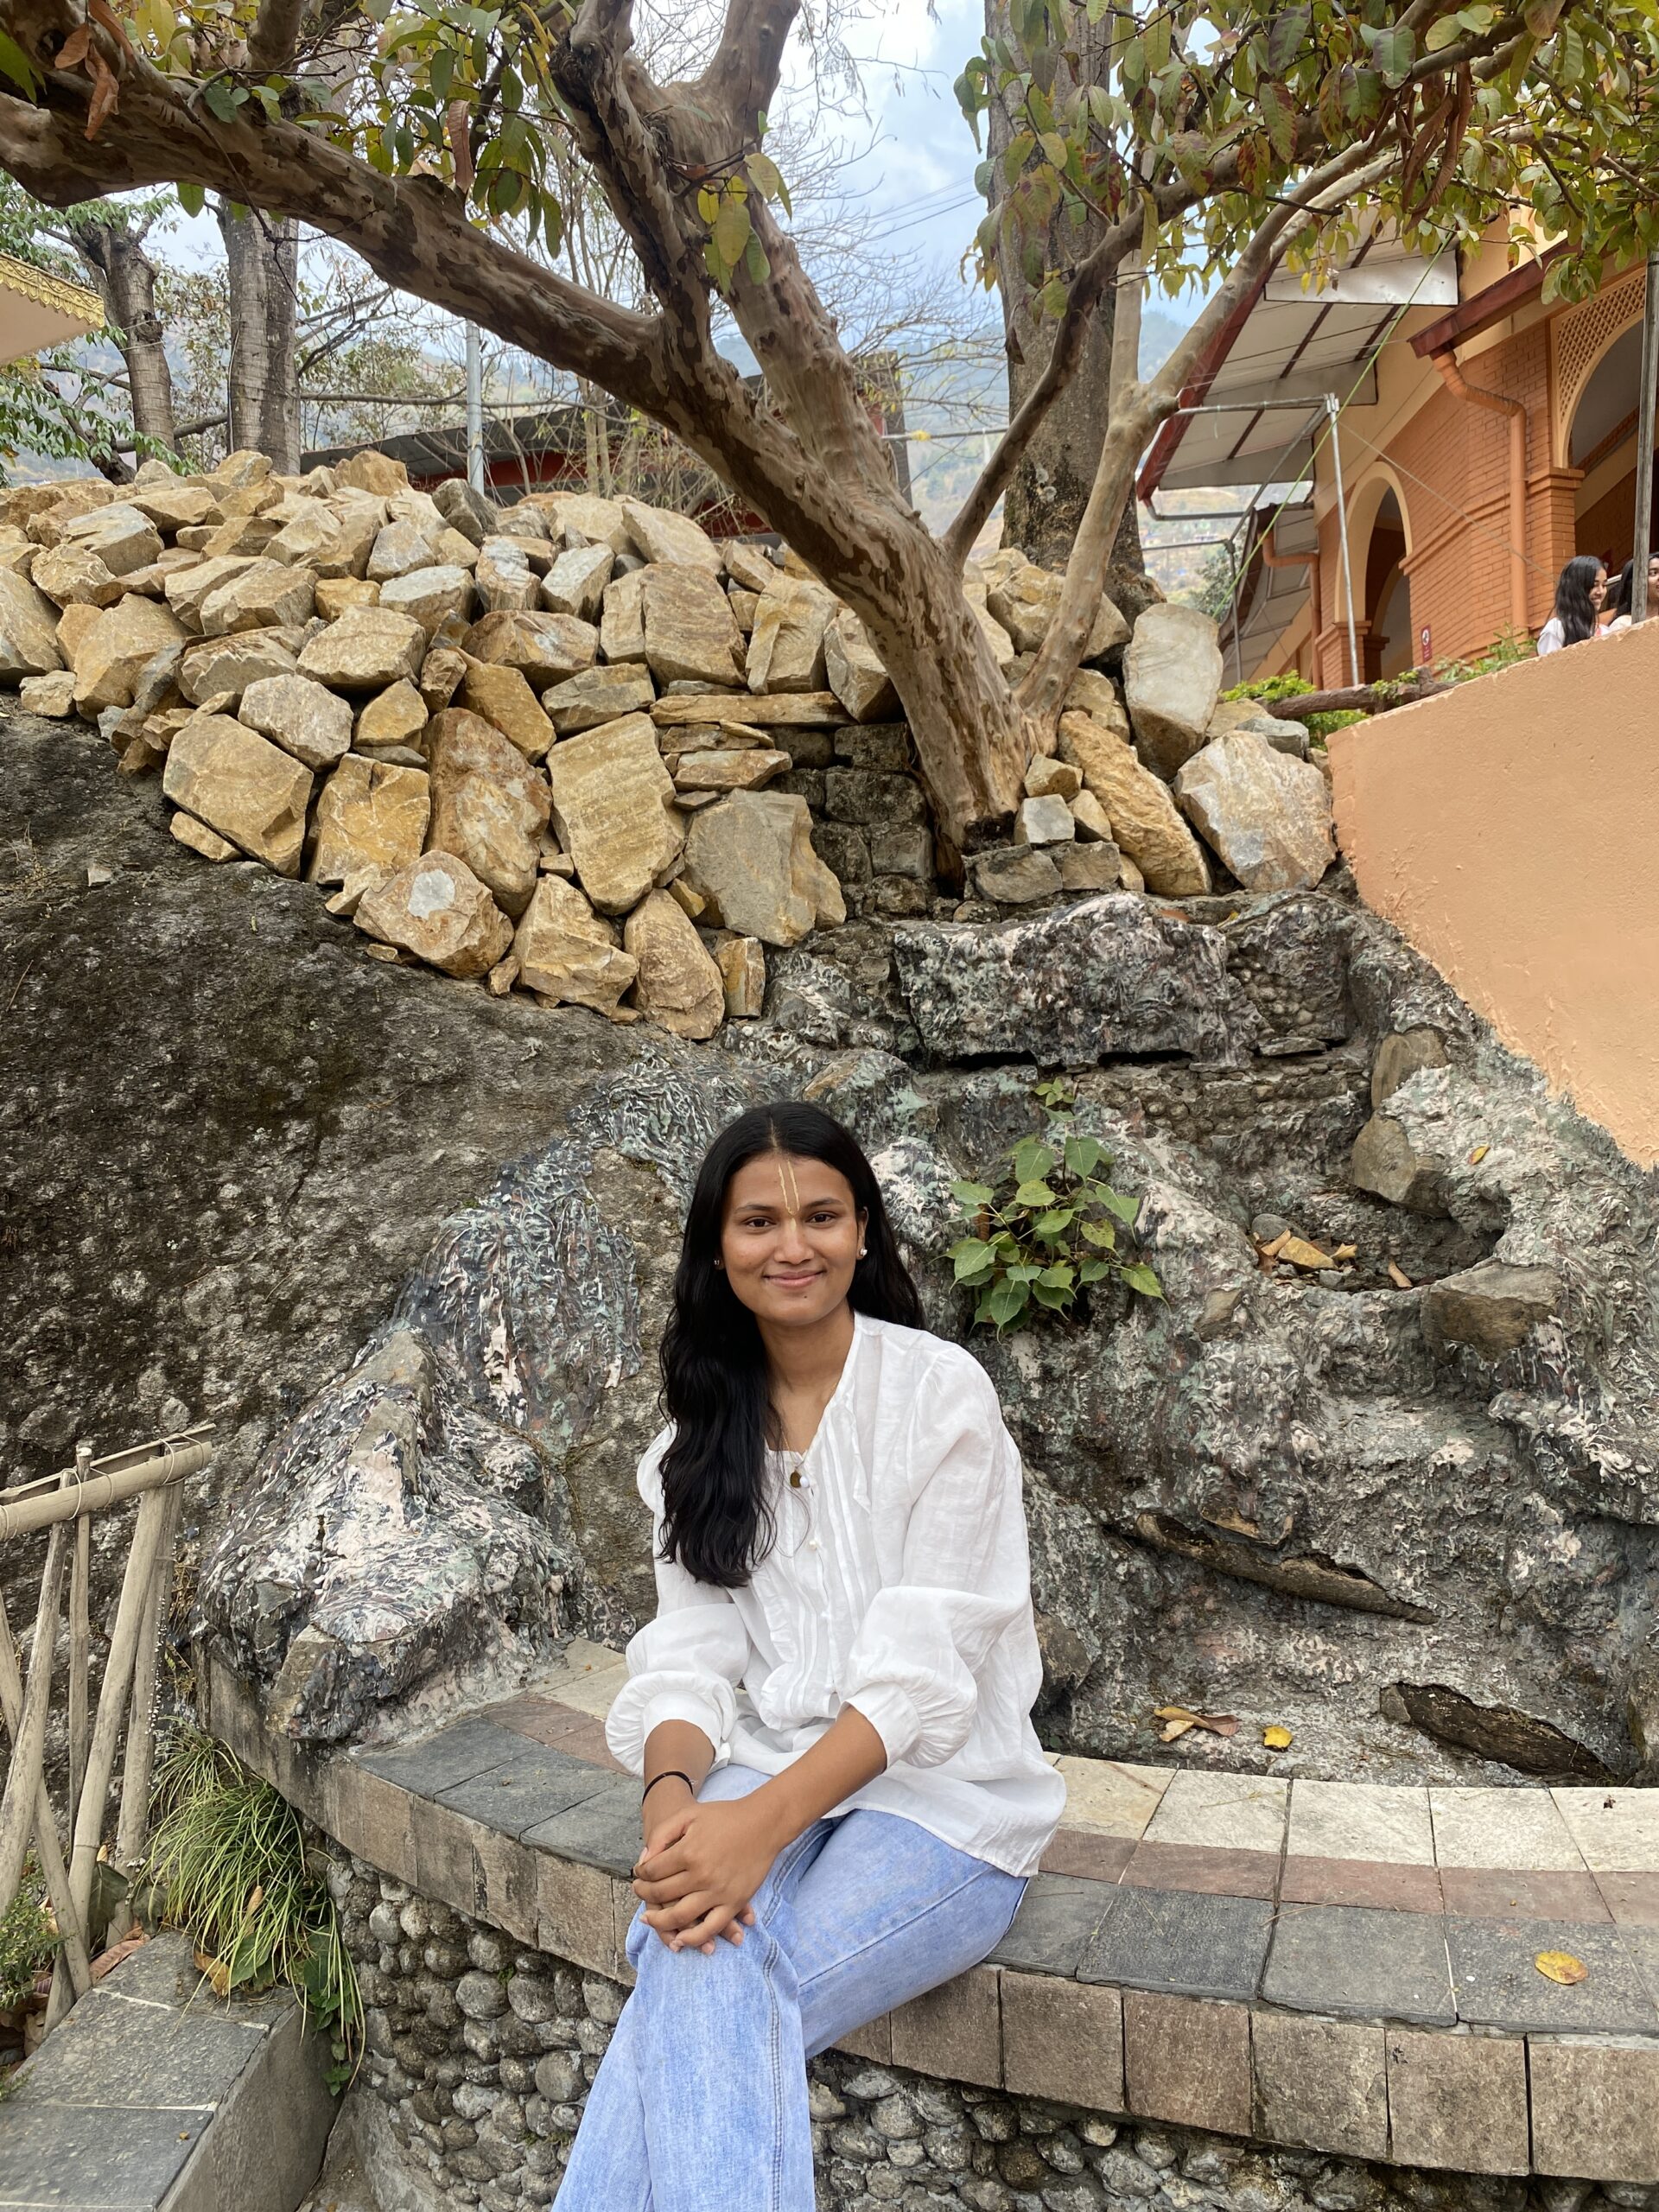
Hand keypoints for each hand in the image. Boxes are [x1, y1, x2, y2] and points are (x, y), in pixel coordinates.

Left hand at [633, 1792, 785, 1955]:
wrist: (763, 1823)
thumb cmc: (724, 1817)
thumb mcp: (689, 1815)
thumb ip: (662, 1834)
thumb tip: (644, 1860)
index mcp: (688, 1852)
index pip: (652, 1871)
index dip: (640, 1873)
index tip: (638, 1873)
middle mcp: (701, 1875)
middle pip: (661, 1894)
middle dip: (644, 1894)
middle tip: (639, 1891)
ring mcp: (718, 1892)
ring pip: (680, 1917)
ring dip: (659, 1921)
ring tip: (649, 1919)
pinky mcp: (734, 1902)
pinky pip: (710, 1928)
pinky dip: (693, 1938)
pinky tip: (679, 1939)